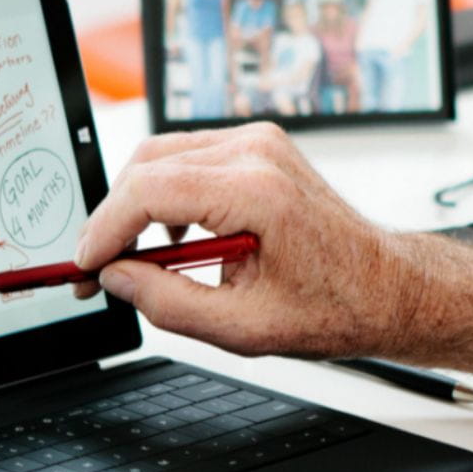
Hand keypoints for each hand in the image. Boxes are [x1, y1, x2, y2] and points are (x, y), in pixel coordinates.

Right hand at [72, 122, 430, 359]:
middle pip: (146, 165)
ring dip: (136, 205)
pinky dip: (165, 194)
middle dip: (112, 217)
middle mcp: (258, 153)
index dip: (104, 229)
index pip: (148, 191)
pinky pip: (188, 158)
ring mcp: (259, 143)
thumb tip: (116, 277)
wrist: (387, 287)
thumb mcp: (243, 328)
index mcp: (257, 192)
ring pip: (162, 156)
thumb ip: (167, 303)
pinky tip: (173, 238)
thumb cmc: (336, 305)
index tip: (85, 264)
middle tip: (96, 267)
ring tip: (134, 259)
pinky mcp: (259, 147)